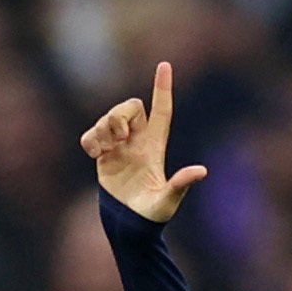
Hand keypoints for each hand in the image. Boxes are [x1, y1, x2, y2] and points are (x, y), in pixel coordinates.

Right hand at [81, 61, 208, 222]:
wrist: (129, 225)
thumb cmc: (152, 215)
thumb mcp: (169, 200)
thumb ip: (181, 184)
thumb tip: (201, 171)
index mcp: (155, 146)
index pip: (162, 110)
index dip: (163, 88)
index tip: (165, 65)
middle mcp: (138, 141)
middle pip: (130, 106)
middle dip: (120, 115)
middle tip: (118, 138)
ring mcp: (119, 147)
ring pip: (108, 118)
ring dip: (104, 129)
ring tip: (105, 151)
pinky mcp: (102, 155)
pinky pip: (90, 135)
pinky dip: (90, 141)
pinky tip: (95, 155)